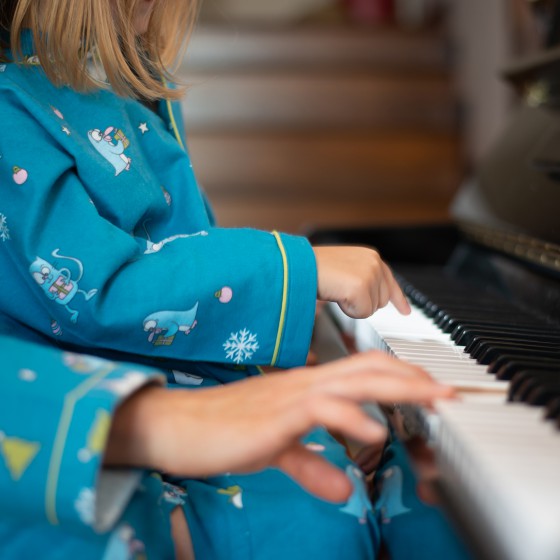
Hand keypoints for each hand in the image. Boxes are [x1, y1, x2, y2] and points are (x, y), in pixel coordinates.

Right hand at [105, 351, 452, 502]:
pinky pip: (318, 409)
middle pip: (368, 368)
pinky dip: (350, 417)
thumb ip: (310, 464)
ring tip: (430, 401)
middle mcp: (303, 382)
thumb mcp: (276, 450)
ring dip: (395, 389)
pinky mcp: (274, 415)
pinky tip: (373, 432)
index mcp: (306, 386)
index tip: (429, 392)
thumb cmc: (223, 431)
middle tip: (449, 393)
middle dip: (413, 378)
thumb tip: (341, 487)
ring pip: (352, 380)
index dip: (398, 377)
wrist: (178, 424)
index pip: (362, 370)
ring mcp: (289, 395)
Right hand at [313, 246, 409, 318]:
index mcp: (370, 256)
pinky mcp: (362, 287)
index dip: (398, 299)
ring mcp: (370, 274)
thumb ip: (362, 278)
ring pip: (373, 308)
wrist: (298, 267)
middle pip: (382, 301)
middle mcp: (374, 262)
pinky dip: (349, 310)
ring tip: (337, 290)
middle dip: (363, 303)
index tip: (405, 311)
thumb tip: (374, 298)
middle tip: (342, 292)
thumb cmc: (314, 269)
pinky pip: (363, 313)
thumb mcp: (344, 269)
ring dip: (354, 306)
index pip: (391, 282)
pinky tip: (337, 295)